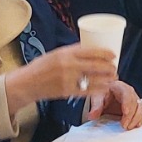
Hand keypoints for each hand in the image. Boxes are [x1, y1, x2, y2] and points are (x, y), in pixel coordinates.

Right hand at [5, 43, 119, 108]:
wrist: (27, 83)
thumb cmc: (41, 67)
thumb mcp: (56, 54)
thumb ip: (72, 52)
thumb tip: (90, 49)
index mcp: (65, 53)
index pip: (90, 51)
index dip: (104, 53)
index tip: (113, 54)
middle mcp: (68, 65)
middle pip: (95, 65)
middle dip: (109, 67)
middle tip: (114, 67)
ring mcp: (68, 79)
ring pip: (94, 79)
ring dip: (107, 79)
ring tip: (113, 77)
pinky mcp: (67, 91)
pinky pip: (87, 91)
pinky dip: (98, 89)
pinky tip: (104, 87)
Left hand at [83, 80, 141, 128]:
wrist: (105, 95)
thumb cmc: (102, 94)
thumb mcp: (97, 98)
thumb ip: (96, 107)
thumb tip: (92, 115)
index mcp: (119, 86)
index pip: (126, 93)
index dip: (127, 103)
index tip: (125, 112)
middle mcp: (129, 92)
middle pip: (135, 102)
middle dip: (131, 115)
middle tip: (124, 125)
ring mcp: (134, 99)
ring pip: (140, 107)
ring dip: (136, 118)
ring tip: (129, 127)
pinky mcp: (136, 106)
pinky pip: (141, 112)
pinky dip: (139, 119)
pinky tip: (135, 125)